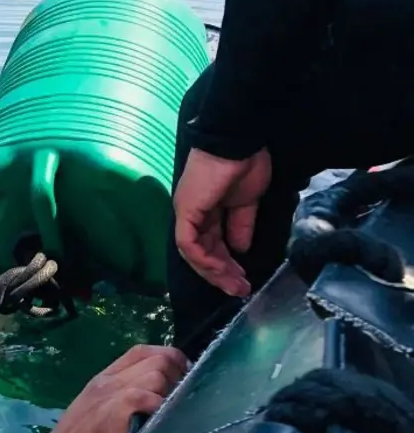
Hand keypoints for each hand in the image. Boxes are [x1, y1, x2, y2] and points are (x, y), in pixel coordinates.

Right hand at [34, 345, 188, 432]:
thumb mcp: (99, 405)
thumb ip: (123, 392)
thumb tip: (159, 388)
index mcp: (106, 375)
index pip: (141, 350)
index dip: (168, 356)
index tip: (182, 373)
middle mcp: (109, 378)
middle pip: (156, 359)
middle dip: (177, 374)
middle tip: (181, 394)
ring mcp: (111, 392)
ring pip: (156, 375)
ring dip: (170, 391)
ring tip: (168, 408)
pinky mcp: (115, 409)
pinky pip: (146, 396)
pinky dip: (158, 404)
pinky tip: (157, 416)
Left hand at [173, 147, 272, 296]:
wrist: (239, 143)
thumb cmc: (244, 165)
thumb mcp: (246, 202)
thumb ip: (241, 224)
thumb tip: (241, 247)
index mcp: (205, 209)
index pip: (209, 244)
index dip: (225, 263)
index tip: (242, 278)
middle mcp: (191, 213)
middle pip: (201, 252)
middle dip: (221, 273)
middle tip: (240, 290)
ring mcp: (186, 212)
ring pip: (193, 252)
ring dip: (215, 272)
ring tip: (236, 286)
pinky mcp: (186, 211)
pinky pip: (189, 243)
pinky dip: (204, 260)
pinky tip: (221, 270)